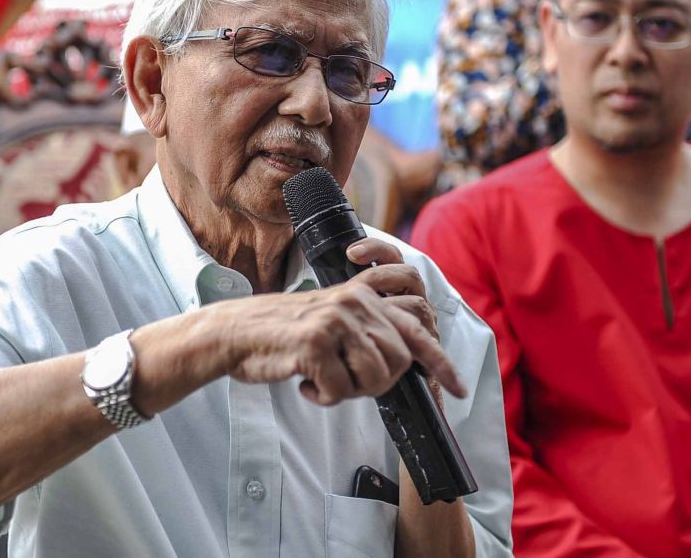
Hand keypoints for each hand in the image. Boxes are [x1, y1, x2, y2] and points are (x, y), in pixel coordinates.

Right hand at [221, 239, 463, 405]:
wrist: (234, 333)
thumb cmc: (282, 334)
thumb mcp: (332, 318)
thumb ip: (368, 327)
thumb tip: (408, 356)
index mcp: (363, 294)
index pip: (417, 322)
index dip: (441, 361)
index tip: (456, 390)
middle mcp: (356, 301)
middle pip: (401, 359)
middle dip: (378, 383)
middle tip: (346, 381)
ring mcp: (337, 319)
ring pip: (376, 377)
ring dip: (349, 390)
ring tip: (323, 378)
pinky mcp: (316, 341)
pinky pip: (340, 390)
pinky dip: (323, 396)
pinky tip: (305, 382)